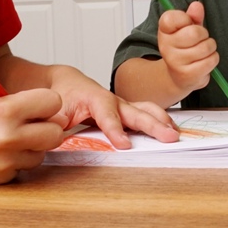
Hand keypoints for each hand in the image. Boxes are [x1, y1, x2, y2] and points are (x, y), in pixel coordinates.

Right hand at [0, 88, 67, 184]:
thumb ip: (22, 104)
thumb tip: (52, 110)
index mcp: (6, 110)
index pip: (53, 102)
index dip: (47, 103)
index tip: (39, 105)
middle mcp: (8, 136)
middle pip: (56, 133)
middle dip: (47, 127)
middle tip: (32, 124)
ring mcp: (5, 160)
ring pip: (43, 153)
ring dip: (33, 146)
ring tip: (11, 139)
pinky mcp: (1, 178)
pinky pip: (24, 167)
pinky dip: (17, 161)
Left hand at [46, 66, 178, 149]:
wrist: (66, 82)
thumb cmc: (61, 97)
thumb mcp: (53, 112)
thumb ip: (54, 126)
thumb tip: (54, 140)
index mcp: (94, 99)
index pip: (107, 116)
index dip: (115, 130)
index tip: (124, 145)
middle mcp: (113, 100)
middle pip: (136, 112)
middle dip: (153, 125)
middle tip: (168, 138)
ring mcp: (123, 105)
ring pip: (146, 110)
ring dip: (161, 121)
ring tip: (175, 133)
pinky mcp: (127, 111)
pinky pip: (146, 114)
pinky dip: (160, 121)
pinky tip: (171, 130)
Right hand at [157, 1, 219, 95]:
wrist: (178, 76)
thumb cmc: (185, 48)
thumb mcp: (188, 29)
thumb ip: (193, 16)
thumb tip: (197, 5)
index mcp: (164, 31)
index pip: (170, 18)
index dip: (185, 19)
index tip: (187, 24)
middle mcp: (165, 46)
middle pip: (194, 33)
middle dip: (204, 34)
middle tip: (200, 40)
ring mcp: (175, 62)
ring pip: (206, 47)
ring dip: (210, 47)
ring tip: (203, 51)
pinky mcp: (187, 74)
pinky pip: (211, 60)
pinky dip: (213, 59)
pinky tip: (204, 61)